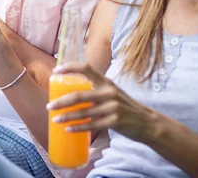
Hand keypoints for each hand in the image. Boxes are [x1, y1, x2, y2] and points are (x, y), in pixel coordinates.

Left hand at [46, 62, 162, 142]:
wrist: (147, 122)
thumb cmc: (125, 107)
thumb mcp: (113, 93)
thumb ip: (96, 91)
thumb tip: (72, 94)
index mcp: (106, 82)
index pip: (86, 68)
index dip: (69, 67)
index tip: (55, 70)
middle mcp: (109, 92)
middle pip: (79, 95)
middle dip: (61, 101)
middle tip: (49, 106)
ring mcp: (112, 107)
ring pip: (83, 112)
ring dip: (66, 116)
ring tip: (55, 119)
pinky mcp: (115, 122)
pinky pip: (91, 125)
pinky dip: (78, 128)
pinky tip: (68, 129)